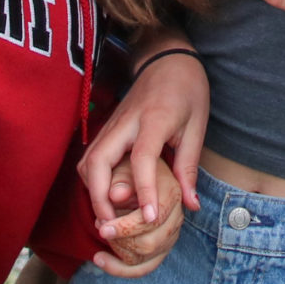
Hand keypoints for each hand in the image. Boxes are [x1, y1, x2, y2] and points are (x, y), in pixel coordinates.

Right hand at [80, 40, 208, 230]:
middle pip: (98, 161)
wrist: (167, 57)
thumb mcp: (197, 126)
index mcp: (154, 119)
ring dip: (92, 192)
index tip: (149, 218)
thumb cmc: (186, 90)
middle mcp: (125, 123)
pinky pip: (90, 158)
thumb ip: (189, 166)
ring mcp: (111, 124)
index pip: (142, 158)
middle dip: (99, 197)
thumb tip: (191, 205)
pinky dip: (92, 182)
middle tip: (112, 226)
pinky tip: (106, 198)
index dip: (145, 190)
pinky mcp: (105, 128)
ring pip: (87, 161)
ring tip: (108, 217)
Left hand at [92, 153, 185, 277]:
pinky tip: (99, 258)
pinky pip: (143, 268)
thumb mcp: (125, 166)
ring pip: (144, 258)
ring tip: (102, 231)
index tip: (101, 225)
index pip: (153, 220)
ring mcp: (170, 235)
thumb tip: (116, 194)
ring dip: (118, 250)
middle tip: (100, 226)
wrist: (138, 173)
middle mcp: (176, 216)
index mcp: (172, 193)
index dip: (126, 226)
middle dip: (120, 240)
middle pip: (150, 244)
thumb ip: (120, 178)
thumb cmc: (130, 168)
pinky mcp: (160, 248)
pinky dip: (119, 268)